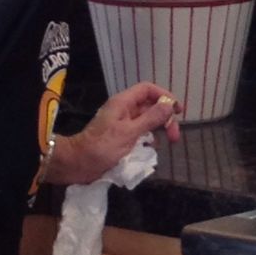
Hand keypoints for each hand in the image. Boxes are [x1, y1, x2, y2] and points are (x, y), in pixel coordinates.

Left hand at [48, 81, 181, 184]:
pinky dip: (150, 138)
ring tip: (168, 142)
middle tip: (174, 135)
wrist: (77, 164)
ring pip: (147, 120)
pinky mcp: (122, 137)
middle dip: (165, 118)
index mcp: (123, 103)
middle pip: (150, 106)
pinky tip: (152, 148)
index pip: (148, 90)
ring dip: (159, 129)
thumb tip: (169, 104)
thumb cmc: (102, 147)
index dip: (164, 96)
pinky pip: (141, 132)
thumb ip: (150, 118)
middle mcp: (124, 110)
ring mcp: (123, 124)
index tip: (177, 110)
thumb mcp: (129, 133)